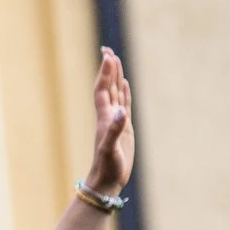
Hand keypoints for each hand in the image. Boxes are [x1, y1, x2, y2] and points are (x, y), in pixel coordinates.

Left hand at [85, 47, 133, 194]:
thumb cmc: (107, 167)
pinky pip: (124, 104)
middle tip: (107, 49)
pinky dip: (124, 92)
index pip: (103, 89)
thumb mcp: (110, 149)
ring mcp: (116, 121)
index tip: (108, 55)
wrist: (106, 181)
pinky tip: (125, 85)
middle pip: (107, 86)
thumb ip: (114, 130)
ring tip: (115, 60)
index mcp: (104, 117)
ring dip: (115, 77)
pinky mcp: (124, 128)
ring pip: (116, 93)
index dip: (105, 73)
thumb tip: (121, 112)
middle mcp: (108, 116)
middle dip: (108, 68)